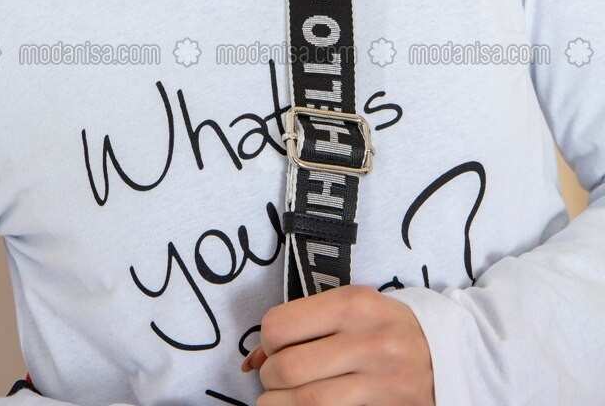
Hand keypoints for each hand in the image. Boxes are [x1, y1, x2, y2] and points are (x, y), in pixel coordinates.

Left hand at [240, 284, 434, 404]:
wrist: (447, 351)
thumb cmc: (384, 325)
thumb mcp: (351, 308)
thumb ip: (304, 324)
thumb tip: (251, 359)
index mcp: (353, 303)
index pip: (280, 326)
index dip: (267, 342)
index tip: (273, 348)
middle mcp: (367, 340)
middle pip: (289, 368)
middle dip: (270, 379)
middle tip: (274, 380)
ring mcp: (381, 380)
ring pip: (308, 402)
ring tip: (279, 401)